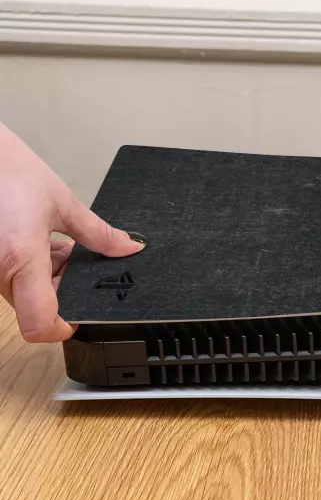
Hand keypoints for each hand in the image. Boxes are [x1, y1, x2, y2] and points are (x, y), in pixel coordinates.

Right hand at [0, 124, 143, 341]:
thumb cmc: (6, 170)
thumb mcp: (62, 202)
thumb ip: (98, 233)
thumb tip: (128, 248)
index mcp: (21, 258)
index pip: (40, 323)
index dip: (64, 329)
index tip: (83, 317)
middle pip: (37, 307)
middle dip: (63, 290)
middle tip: (76, 262)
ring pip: (25, 293)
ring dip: (48, 276)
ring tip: (55, 243)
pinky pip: (13, 278)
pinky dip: (32, 267)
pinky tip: (41, 241)